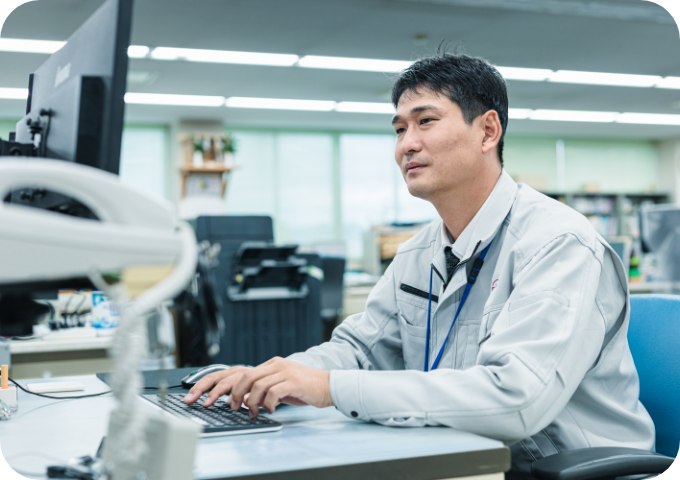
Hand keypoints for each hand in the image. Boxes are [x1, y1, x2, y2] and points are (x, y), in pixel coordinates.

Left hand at [185, 357, 333, 417]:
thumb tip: (243, 400)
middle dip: (228, 393)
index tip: (201, 397)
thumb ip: (262, 389)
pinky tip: (269, 410)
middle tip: (227, 407)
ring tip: (253, 412)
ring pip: (255, 384)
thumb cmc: (304, 388)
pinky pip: (272, 392)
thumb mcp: (279, 386)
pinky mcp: (292, 381)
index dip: (216, 383)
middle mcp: (274, 365)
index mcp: (269, 365)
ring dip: (250, 401)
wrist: (328, 385)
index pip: (237, 371)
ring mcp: (283, 371)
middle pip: (242, 376)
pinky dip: (267, 404)